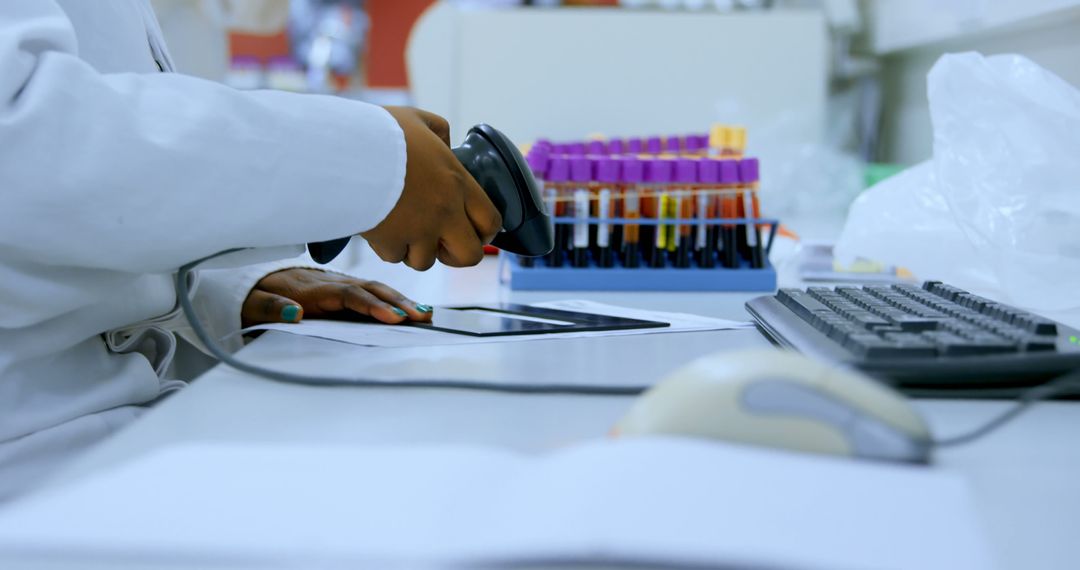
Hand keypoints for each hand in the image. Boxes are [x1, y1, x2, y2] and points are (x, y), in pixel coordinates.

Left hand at [240, 268, 432, 327]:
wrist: (251, 281)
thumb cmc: (254, 297)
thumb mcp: (252, 304)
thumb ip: (271, 308)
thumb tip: (294, 313)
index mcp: (312, 289)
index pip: (348, 296)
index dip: (371, 305)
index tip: (392, 317)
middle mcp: (330, 283)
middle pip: (370, 289)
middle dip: (397, 301)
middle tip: (421, 316)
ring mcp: (339, 285)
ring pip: (375, 289)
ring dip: (401, 300)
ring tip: (426, 313)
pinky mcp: (343, 289)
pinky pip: (371, 292)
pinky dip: (393, 299)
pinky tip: (412, 308)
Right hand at [361, 106, 501, 270]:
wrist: (343, 152)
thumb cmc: (379, 133)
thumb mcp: (417, 119)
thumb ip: (440, 131)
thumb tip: (445, 143)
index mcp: (457, 182)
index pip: (490, 221)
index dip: (486, 232)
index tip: (476, 231)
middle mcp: (444, 212)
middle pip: (470, 256)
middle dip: (457, 253)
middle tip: (443, 243)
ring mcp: (418, 231)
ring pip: (426, 261)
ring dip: (416, 249)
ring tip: (403, 229)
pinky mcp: (390, 243)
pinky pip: (395, 256)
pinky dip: (389, 247)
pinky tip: (381, 226)